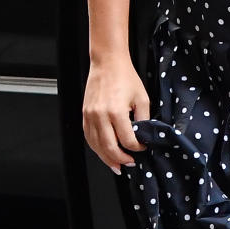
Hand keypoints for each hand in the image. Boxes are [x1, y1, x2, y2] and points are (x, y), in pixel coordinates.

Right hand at [82, 56, 148, 172]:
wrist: (107, 62)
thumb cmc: (125, 77)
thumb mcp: (142, 98)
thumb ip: (144, 119)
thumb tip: (144, 136)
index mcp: (116, 111)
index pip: (127, 140)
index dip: (137, 148)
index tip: (143, 147)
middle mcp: (100, 115)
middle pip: (110, 147)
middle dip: (122, 159)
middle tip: (131, 163)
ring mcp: (90, 115)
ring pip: (96, 145)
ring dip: (107, 158)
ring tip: (117, 165)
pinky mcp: (85, 114)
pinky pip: (88, 137)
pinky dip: (96, 148)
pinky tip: (103, 153)